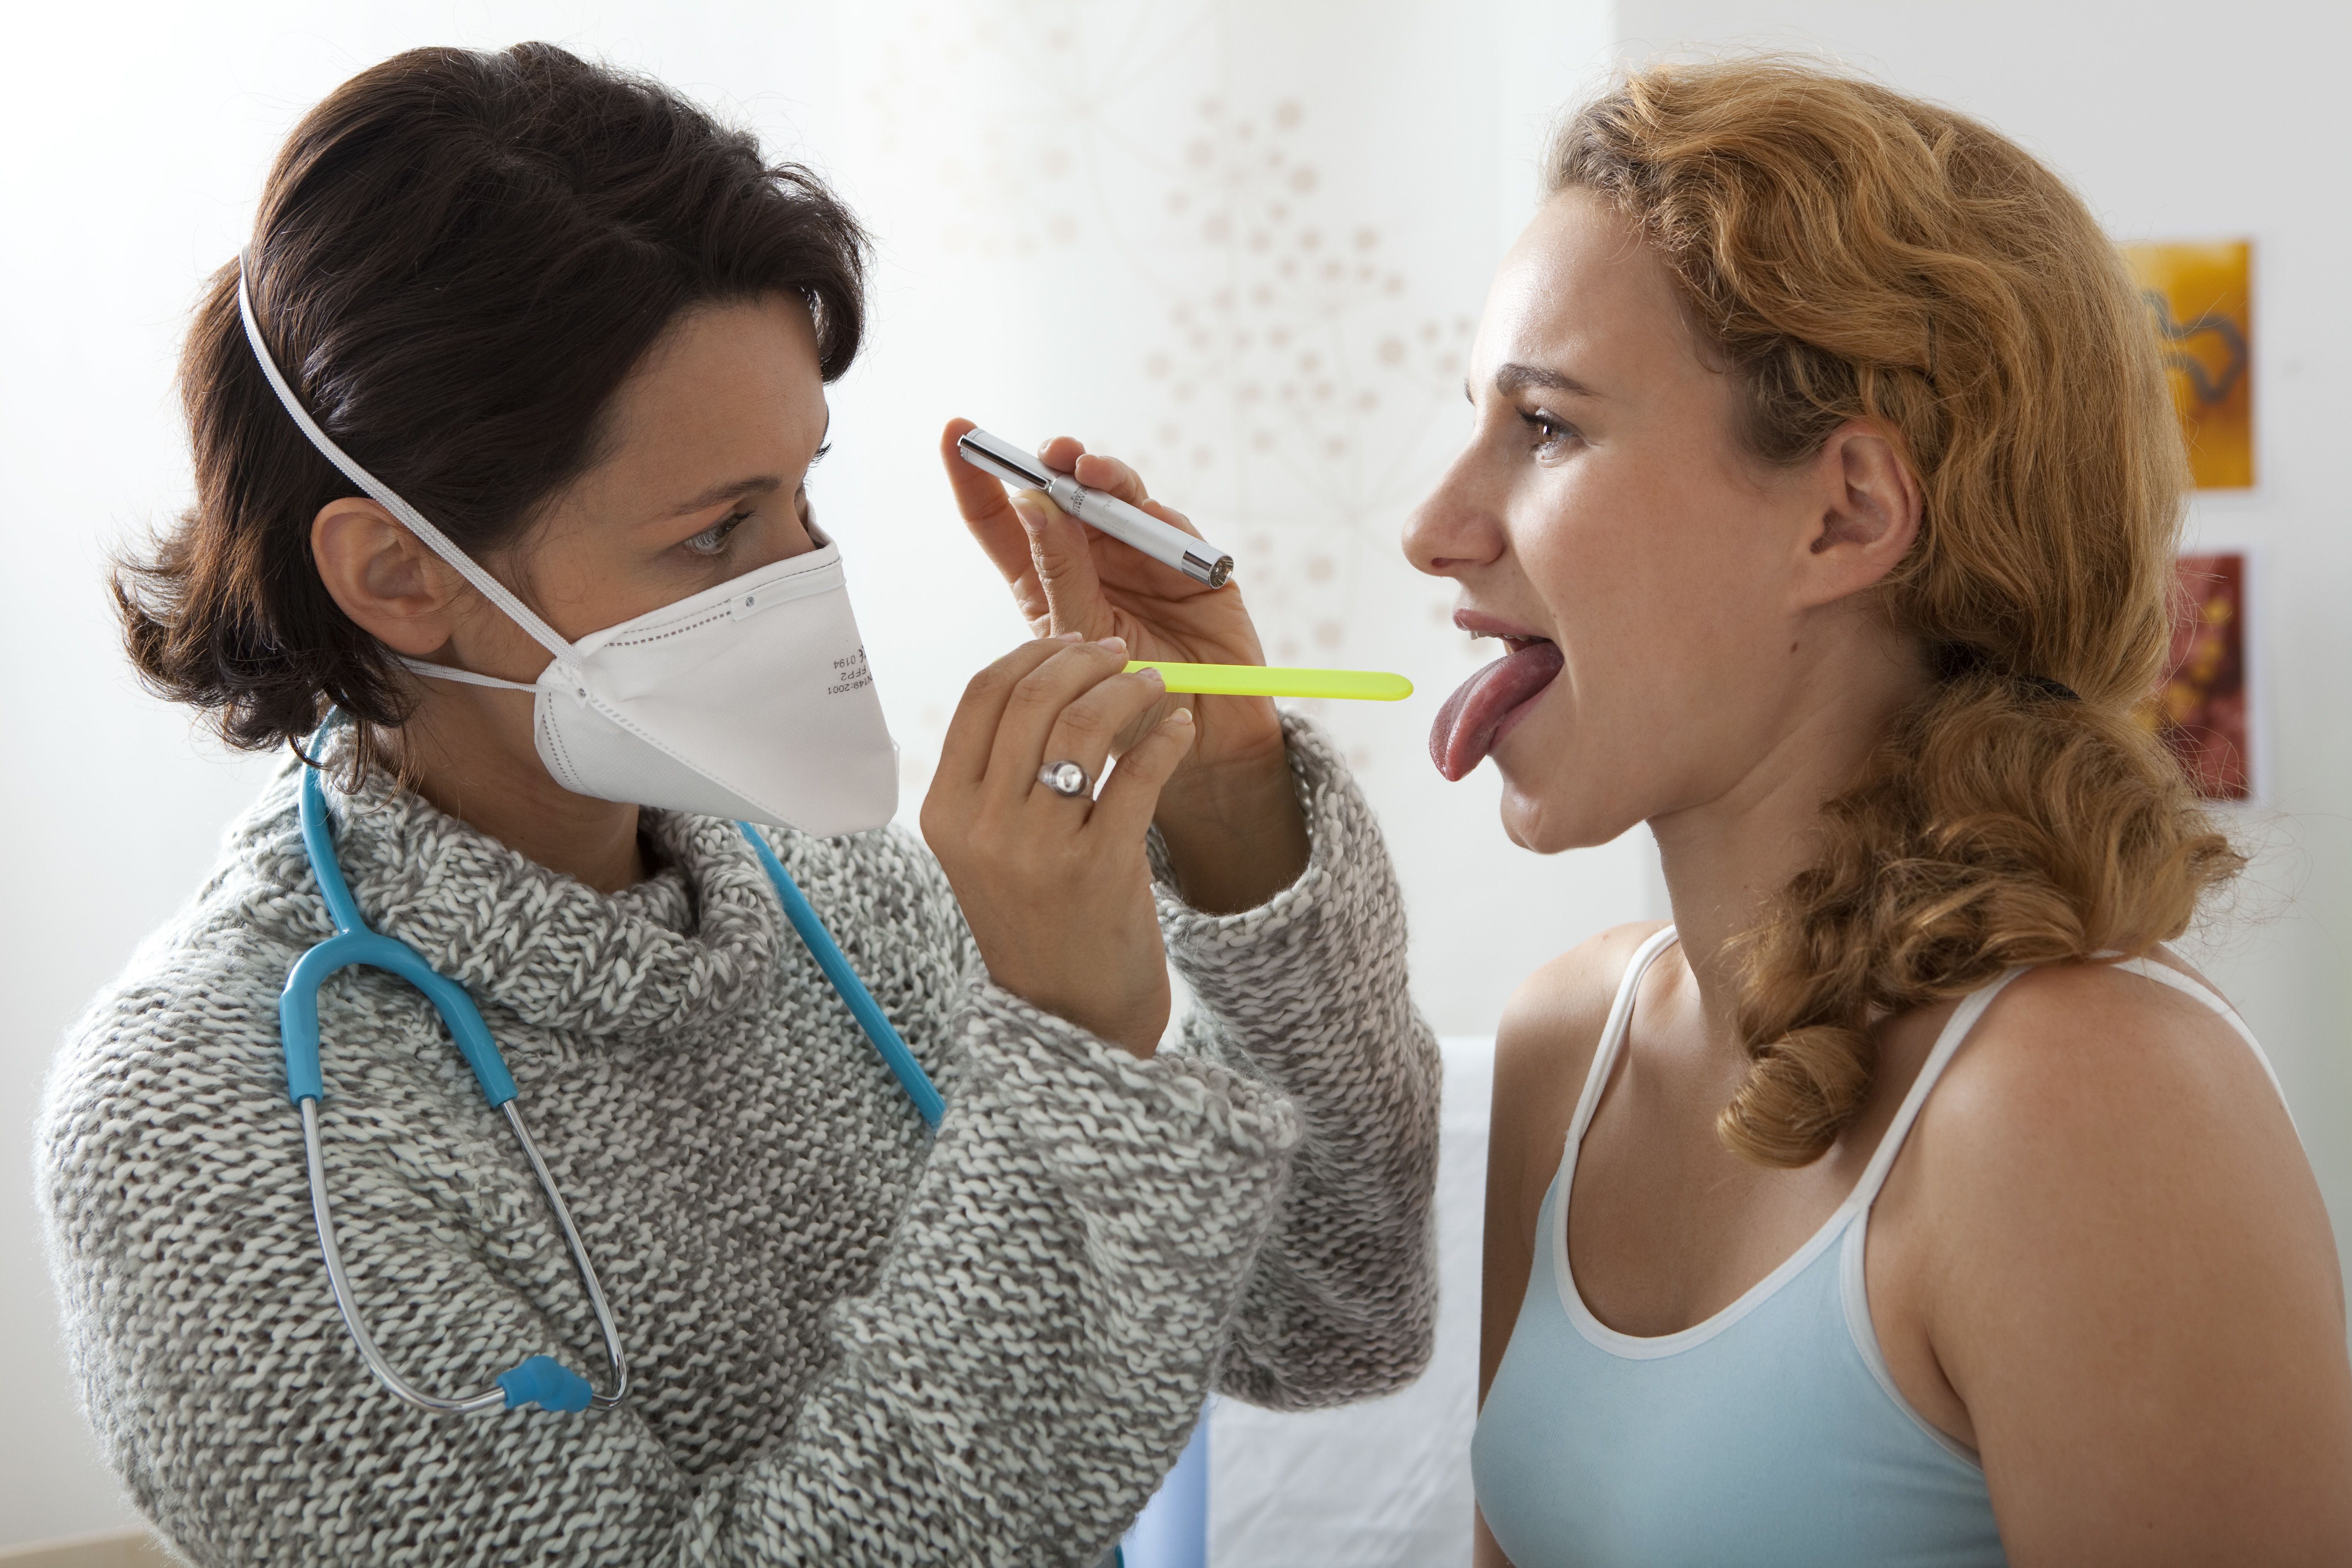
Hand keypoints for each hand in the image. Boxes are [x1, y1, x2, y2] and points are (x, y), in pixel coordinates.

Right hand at [920, 634, 1196, 1055]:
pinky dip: (1165, 739)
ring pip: (1084, 727)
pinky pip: (1138, 775)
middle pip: (1032, 699)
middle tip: (1119, 657)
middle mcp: (983, 828)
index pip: (982, 696)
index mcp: (946, 812)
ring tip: (1154, 688)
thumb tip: (1051, 678)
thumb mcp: (991, 849)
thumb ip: (1001, 775)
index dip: (1032, 654)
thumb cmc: (1038, 920)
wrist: (1070, 1018)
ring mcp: (1037, 849)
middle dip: (1084, 661)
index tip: (1071, 644)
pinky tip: (1178, 730)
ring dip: (1127, 691)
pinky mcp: (1099, 868)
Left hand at [940, 420, 1308, 913]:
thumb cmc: (1123, 713)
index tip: (954, 432)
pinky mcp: (1192, 563)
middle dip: (1047, 465)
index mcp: (1047, 582)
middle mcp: (1092, 560)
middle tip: (1042, 454)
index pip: (1003, 521)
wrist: (1196, 751)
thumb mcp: (1075, 648)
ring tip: (1083, 467)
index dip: (977, 477)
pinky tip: (1132, 501)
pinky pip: (1168, 525)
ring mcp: (1141, 556)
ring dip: (1099, 476)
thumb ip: (1058, 578)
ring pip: (1115, 498)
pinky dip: (1150, 510)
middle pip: (1062, 495)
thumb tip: (1032, 505)